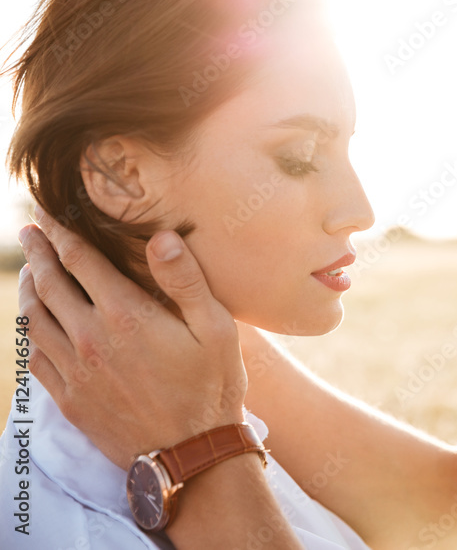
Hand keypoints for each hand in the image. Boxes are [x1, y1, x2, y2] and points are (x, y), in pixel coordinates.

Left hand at [18, 207, 246, 468]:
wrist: (191, 455)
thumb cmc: (212, 387)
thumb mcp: (215, 328)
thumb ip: (186, 280)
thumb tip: (161, 236)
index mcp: (125, 315)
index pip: (80, 259)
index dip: (61, 231)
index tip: (48, 212)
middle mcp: (90, 338)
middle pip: (49, 283)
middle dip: (39, 252)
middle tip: (32, 230)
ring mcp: (75, 371)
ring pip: (34, 319)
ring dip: (29, 288)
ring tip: (32, 272)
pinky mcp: (70, 399)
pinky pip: (36, 357)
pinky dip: (31, 332)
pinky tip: (38, 325)